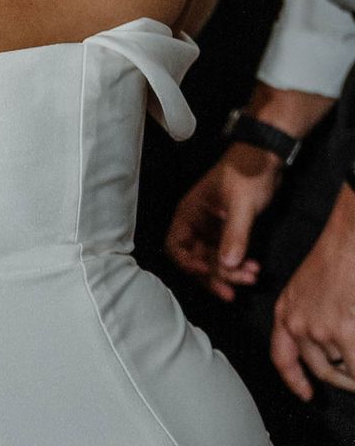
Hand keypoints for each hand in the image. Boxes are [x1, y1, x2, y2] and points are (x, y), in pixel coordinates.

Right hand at [164, 143, 280, 299]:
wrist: (268, 156)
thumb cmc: (248, 172)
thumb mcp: (242, 203)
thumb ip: (234, 234)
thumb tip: (227, 264)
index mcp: (189, 213)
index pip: (176, 246)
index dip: (188, 263)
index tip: (207, 272)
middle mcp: (197, 224)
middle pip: (196, 259)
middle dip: (214, 275)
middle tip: (234, 288)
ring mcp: (212, 229)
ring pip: (213, 260)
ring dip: (230, 273)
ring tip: (251, 277)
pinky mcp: (228, 232)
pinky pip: (228, 255)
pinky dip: (239, 265)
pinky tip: (253, 269)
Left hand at [272, 188, 354, 399]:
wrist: (350, 240)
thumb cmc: (339, 255)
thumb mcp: (309, 286)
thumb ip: (312, 315)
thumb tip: (334, 346)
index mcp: (286, 311)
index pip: (282, 357)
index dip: (295, 380)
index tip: (306, 394)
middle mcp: (297, 324)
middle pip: (319, 369)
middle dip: (342, 380)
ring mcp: (320, 330)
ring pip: (344, 367)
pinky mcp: (343, 331)